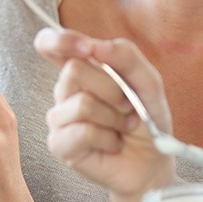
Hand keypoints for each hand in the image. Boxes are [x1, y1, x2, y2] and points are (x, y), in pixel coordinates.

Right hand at [35, 27, 175, 197]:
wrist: (152, 161)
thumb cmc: (147, 120)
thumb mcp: (148, 83)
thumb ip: (127, 57)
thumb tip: (97, 46)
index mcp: (83, 68)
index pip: (50, 43)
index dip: (60, 40)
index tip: (86, 48)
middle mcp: (66, 90)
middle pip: (75, 69)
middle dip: (112, 89)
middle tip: (128, 106)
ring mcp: (59, 117)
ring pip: (82, 103)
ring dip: (114, 117)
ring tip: (123, 127)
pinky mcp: (59, 144)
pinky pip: (83, 131)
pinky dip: (108, 138)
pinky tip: (113, 143)